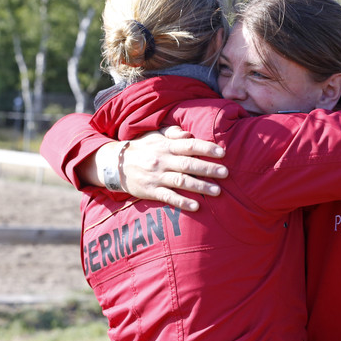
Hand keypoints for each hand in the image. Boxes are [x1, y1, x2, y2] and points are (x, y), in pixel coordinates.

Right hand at [99, 127, 227, 210]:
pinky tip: (196, 206)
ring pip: (181, 181)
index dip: (206, 148)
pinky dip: (182, 202)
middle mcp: (163, 160)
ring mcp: (157, 176)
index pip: (189, 145)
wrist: (114, 164)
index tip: (222, 153)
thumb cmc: (142, 148)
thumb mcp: (155, 136)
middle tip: (226, 173)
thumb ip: (173, 133)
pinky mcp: (151, 191)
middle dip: (208, 168)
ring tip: (217, 191)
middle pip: (188, 164)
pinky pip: (168, 197)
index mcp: (166, 146)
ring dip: (200, 186)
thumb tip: (190, 134)